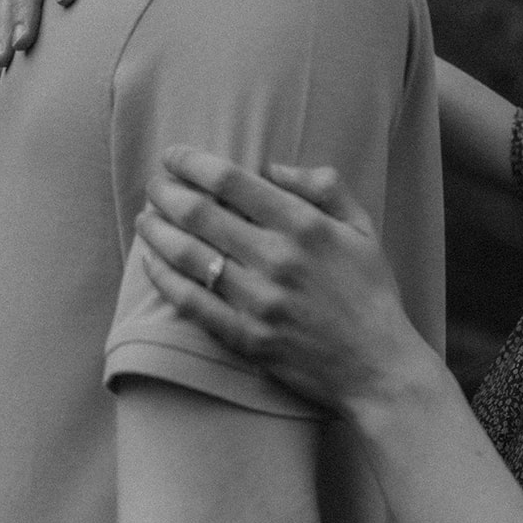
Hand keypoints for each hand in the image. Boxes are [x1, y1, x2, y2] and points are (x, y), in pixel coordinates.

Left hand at [136, 147, 429, 412]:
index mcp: (305, 225)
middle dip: (167, 193)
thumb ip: (324, 187)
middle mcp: (276, 259)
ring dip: (157, 232)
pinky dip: (164, 279)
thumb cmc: (371, 293)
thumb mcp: (362, 228)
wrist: (377, 367)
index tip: (173, 156)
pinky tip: (151, 264)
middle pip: (200, 214)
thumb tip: (271, 167)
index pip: (233, 182)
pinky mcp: (245, 337)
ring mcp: (258, 301)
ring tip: (145, 219)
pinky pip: (191, 303)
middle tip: (153, 186)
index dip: (194, 163)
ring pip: (189, 256)